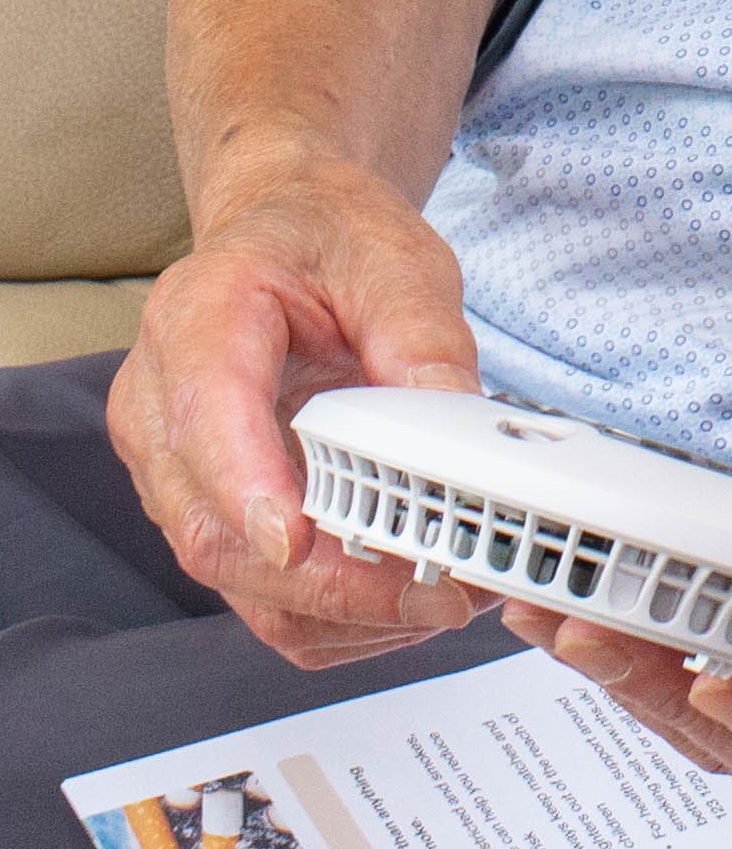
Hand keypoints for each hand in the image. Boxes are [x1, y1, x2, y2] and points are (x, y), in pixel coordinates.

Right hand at [108, 158, 490, 665]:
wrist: (290, 233)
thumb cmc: (330, 241)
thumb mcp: (397, 262)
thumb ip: (423, 341)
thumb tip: (456, 432)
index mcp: (197, 322)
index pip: (205, 418)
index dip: (247, 487)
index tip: (297, 539)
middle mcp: (159, 410)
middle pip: (211, 528)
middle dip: (325, 580)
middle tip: (433, 592)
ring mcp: (175, 474)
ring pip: (230, 579)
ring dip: (334, 612)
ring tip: (439, 600)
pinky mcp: (207, 514)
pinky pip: (251, 593)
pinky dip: (327, 616)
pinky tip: (402, 603)